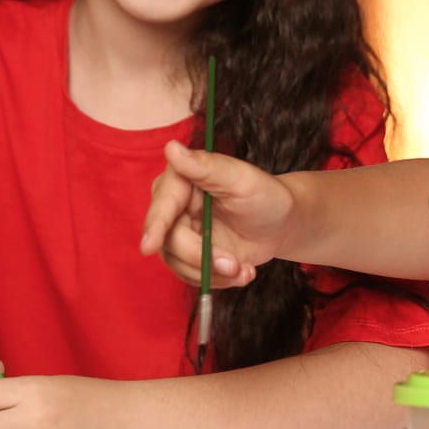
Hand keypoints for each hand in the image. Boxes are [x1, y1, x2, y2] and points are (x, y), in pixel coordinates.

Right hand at [139, 140, 295, 288]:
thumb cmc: (264, 195)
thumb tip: (172, 148)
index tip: (148, 246)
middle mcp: (173, 206)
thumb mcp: (242, 179)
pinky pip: (190, 276)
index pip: (163, 204)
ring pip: (178, 263)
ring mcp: (179, 233)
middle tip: (235, 265)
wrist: (280, 224)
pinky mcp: (188, 255)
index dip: (155, 225)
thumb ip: (208, 166)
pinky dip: (217, 280)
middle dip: (202, 258)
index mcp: (181, 179)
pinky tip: (241, 272)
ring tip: (244, 270)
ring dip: (212, 273)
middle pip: (169, 240)